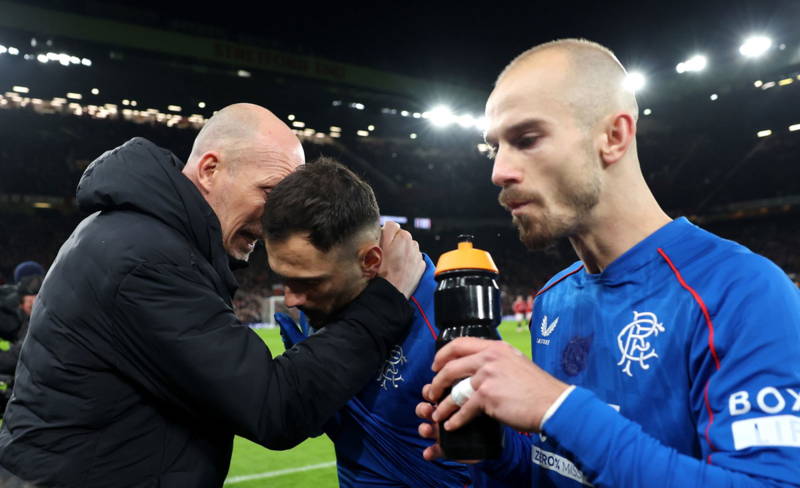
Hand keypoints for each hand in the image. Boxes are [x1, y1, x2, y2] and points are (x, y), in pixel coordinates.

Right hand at [378, 221, 423, 298]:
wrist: (391, 291)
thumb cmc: (381, 270)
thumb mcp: (378, 245)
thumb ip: (386, 230)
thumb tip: (389, 224)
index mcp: (402, 236)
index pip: (392, 227)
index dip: (385, 236)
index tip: (381, 245)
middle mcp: (413, 243)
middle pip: (401, 238)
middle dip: (395, 244)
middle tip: (386, 256)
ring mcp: (417, 255)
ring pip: (408, 248)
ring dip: (402, 253)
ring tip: (394, 264)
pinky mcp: (420, 266)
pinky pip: (414, 259)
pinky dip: (409, 262)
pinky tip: (401, 270)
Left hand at [423, 337, 568, 432]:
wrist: (552, 404)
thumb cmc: (538, 389)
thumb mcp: (517, 363)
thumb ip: (497, 362)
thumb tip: (479, 369)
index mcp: (496, 347)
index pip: (460, 343)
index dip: (443, 354)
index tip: (436, 365)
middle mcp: (489, 358)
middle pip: (451, 366)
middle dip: (437, 381)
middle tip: (432, 391)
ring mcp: (487, 376)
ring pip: (454, 390)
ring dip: (443, 405)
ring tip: (438, 414)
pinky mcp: (487, 396)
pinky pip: (463, 409)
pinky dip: (456, 420)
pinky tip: (452, 426)